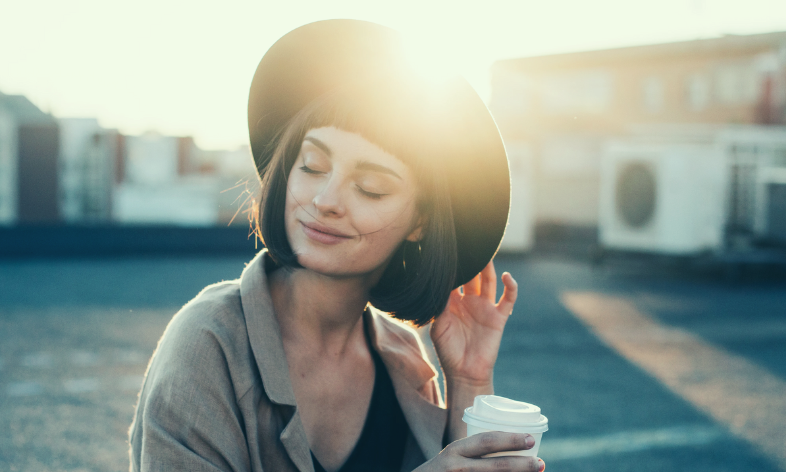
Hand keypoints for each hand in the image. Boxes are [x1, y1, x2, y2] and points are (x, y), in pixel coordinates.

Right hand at [413, 432, 544, 471]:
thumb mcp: (453, 457)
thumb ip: (475, 452)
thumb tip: (514, 451)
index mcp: (456, 450)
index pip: (486, 441)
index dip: (510, 440)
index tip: (531, 439)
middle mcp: (456, 466)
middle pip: (496, 466)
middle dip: (522, 465)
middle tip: (541, 464)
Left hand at [430, 261, 516, 385]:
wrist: (464, 372)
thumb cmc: (448, 350)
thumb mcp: (439, 325)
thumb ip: (441, 304)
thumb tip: (440, 282)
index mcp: (453, 301)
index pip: (454, 278)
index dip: (453, 266)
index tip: (450, 249)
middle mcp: (470, 301)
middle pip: (472, 275)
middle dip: (471, 261)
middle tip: (469, 243)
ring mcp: (485, 307)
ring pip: (489, 282)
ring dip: (488, 268)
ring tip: (486, 253)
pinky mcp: (499, 317)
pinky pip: (508, 299)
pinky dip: (510, 286)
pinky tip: (507, 276)